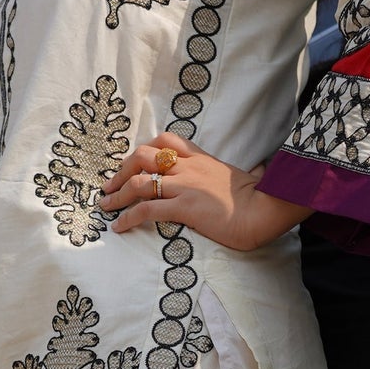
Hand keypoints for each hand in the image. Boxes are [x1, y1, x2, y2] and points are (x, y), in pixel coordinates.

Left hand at [102, 133, 309, 251]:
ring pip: (139, 182)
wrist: (263, 210)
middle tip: (110, 186)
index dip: (142, 151)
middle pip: (143, 156)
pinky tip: (119, 226)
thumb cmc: (259, 198)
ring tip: (105, 207)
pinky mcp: (184, 207)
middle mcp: (188, 167)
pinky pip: (146, 209)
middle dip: (121, 170)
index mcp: (200, 158)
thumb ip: (244, 172)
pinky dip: (127, 217)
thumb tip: (261, 171)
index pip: (164, 141)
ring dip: (117, 195)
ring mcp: (184, 186)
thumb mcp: (246, 177)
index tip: (131, 165)